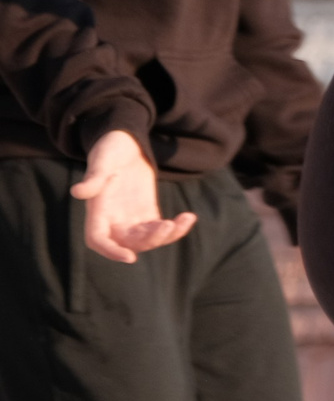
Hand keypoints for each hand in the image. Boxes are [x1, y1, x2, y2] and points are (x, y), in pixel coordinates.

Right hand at [72, 130, 195, 263]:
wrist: (126, 143)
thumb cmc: (110, 149)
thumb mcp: (102, 160)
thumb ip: (94, 178)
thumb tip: (77, 192)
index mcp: (97, 211)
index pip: (98, 240)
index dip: (112, 251)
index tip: (130, 258)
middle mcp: (112, 219)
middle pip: (128, 243)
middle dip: (148, 240)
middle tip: (168, 226)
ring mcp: (131, 218)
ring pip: (147, 239)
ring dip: (165, 236)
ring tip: (183, 220)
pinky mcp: (147, 212)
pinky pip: (160, 228)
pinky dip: (175, 228)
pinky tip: (188, 217)